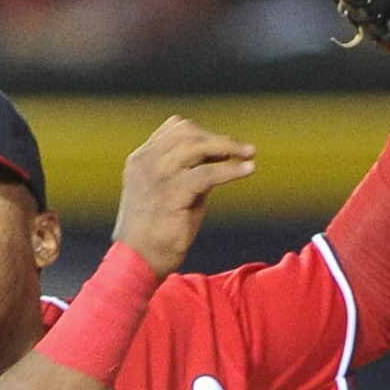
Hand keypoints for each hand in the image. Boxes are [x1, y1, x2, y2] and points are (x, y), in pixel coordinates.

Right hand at [112, 116, 257, 276]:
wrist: (139, 261)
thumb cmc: (158, 232)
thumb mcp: (171, 193)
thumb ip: (191, 172)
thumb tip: (221, 158)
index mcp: (142, 158)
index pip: (175, 128)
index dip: (203, 133)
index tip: (224, 148)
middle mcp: (146, 162)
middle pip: (188, 132)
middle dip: (220, 138)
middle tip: (246, 149)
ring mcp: (156, 176)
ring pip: (197, 146)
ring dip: (228, 147)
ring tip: (250, 154)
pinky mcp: (170, 194)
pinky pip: (207, 174)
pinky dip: (230, 170)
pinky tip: (248, 170)